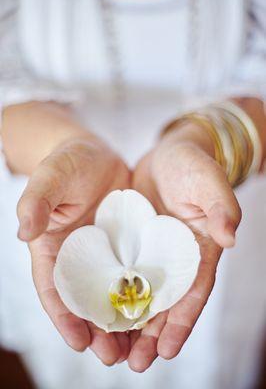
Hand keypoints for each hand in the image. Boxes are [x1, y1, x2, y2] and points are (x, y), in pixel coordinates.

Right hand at [17, 136, 130, 364]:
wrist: (96, 155)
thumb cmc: (68, 162)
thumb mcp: (52, 176)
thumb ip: (37, 200)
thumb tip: (23, 230)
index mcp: (53, 248)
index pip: (54, 288)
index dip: (64, 316)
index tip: (79, 341)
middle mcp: (79, 259)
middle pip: (85, 301)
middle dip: (97, 330)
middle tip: (113, 357)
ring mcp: (105, 255)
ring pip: (112, 296)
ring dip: (121, 324)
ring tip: (135, 351)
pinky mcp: (128, 248)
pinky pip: (136, 275)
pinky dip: (142, 297)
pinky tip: (155, 314)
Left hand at [128, 123, 241, 371]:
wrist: (169, 156)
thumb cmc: (193, 166)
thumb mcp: (208, 180)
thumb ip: (221, 206)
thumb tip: (229, 236)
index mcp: (198, 250)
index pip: (194, 291)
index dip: (182, 321)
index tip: (167, 350)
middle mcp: (174, 259)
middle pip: (164, 303)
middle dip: (151, 335)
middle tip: (134, 364)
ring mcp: (150, 254)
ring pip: (139, 296)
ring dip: (128, 325)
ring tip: (112, 352)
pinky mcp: (130, 245)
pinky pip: (118, 273)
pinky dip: (110, 295)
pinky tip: (96, 314)